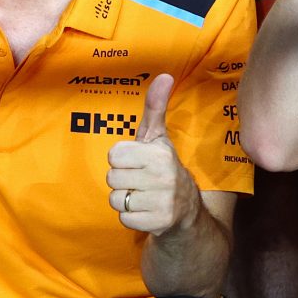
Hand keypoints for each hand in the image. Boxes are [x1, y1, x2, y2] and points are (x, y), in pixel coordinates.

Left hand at [106, 74, 197, 235]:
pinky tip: (146, 211)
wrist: (186, 209)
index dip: (121, 160)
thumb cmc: (162, 168)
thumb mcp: (158, 138)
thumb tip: (164, 75)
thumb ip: (155, 107)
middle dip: (121, 181)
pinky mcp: (159, 222)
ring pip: (116, 200)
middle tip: (140, 181)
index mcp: (160, 153)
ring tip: (143, 196)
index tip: (137, 163)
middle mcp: (164, 176)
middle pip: (111, 178)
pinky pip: (124, 219)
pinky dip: (131, 218)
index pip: (113, 156)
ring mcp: (163, 201)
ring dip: (125, 200)